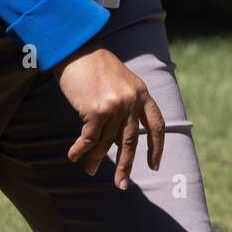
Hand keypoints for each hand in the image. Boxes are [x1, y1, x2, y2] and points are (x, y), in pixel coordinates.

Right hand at [52, 44, 164, 188]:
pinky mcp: (96, 111)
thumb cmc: (95, 65)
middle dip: (125, 165)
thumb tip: (119, 138)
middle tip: (122, 185)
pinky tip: (74, 157)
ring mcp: (115, 107)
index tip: (154, 165)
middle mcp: (132, 102)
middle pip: (131, 141)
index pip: (157, 126)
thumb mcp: (121, 81)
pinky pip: (89, 137)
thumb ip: (126, 105)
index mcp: (143, 94)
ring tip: (91, 172)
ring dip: (96, 158)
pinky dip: (80, 148)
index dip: (156, 148)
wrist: (75, 47)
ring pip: (107, 141)